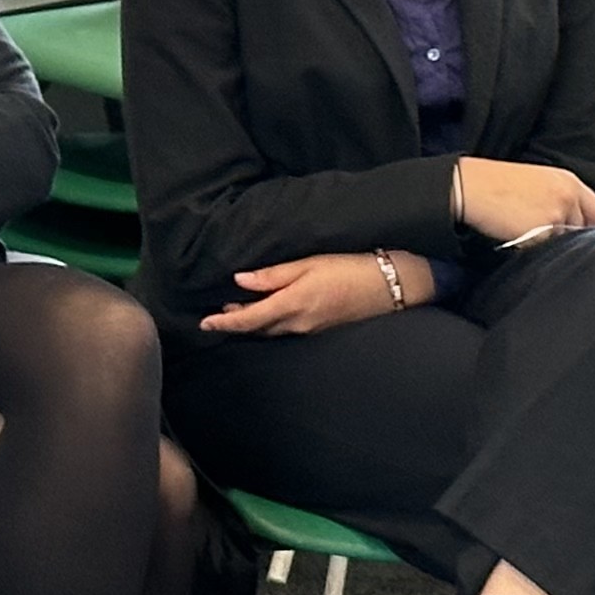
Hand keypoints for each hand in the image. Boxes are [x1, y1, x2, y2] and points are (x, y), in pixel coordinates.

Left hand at [201, 252, 424, 337]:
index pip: (248, 320)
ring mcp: (310, 330)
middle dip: (237, 322)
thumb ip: (273, 275)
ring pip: (272, 331)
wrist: (390, 286)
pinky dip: (271, 324)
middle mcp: (297, 324)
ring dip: (254, 324)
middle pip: (257, 329)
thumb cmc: (351, 268)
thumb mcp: (310, 263)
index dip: (223, 322)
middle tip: (219, 312)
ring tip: (240, 311)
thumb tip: (240, 280)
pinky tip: (270, 314)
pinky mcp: (321, 329)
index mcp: (292, 305)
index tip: (204, 323)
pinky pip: (287, 330)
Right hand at [452, 158, 594, 244]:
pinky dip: (534, 249)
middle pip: (582, 231)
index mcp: (568, 181)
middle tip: (540, 232)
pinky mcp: (543, 231)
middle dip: (565, 235)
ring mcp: (558, 213)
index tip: (573, 231)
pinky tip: (517, 237)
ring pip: (564, 243)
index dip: (586, 225)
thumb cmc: (494, 183)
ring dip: (549, 243)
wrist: (470, 187)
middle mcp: (568, 195)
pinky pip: (546, 250)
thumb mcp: (536, 180)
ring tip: (524, 231)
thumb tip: (571, 223)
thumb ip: (559, 198)